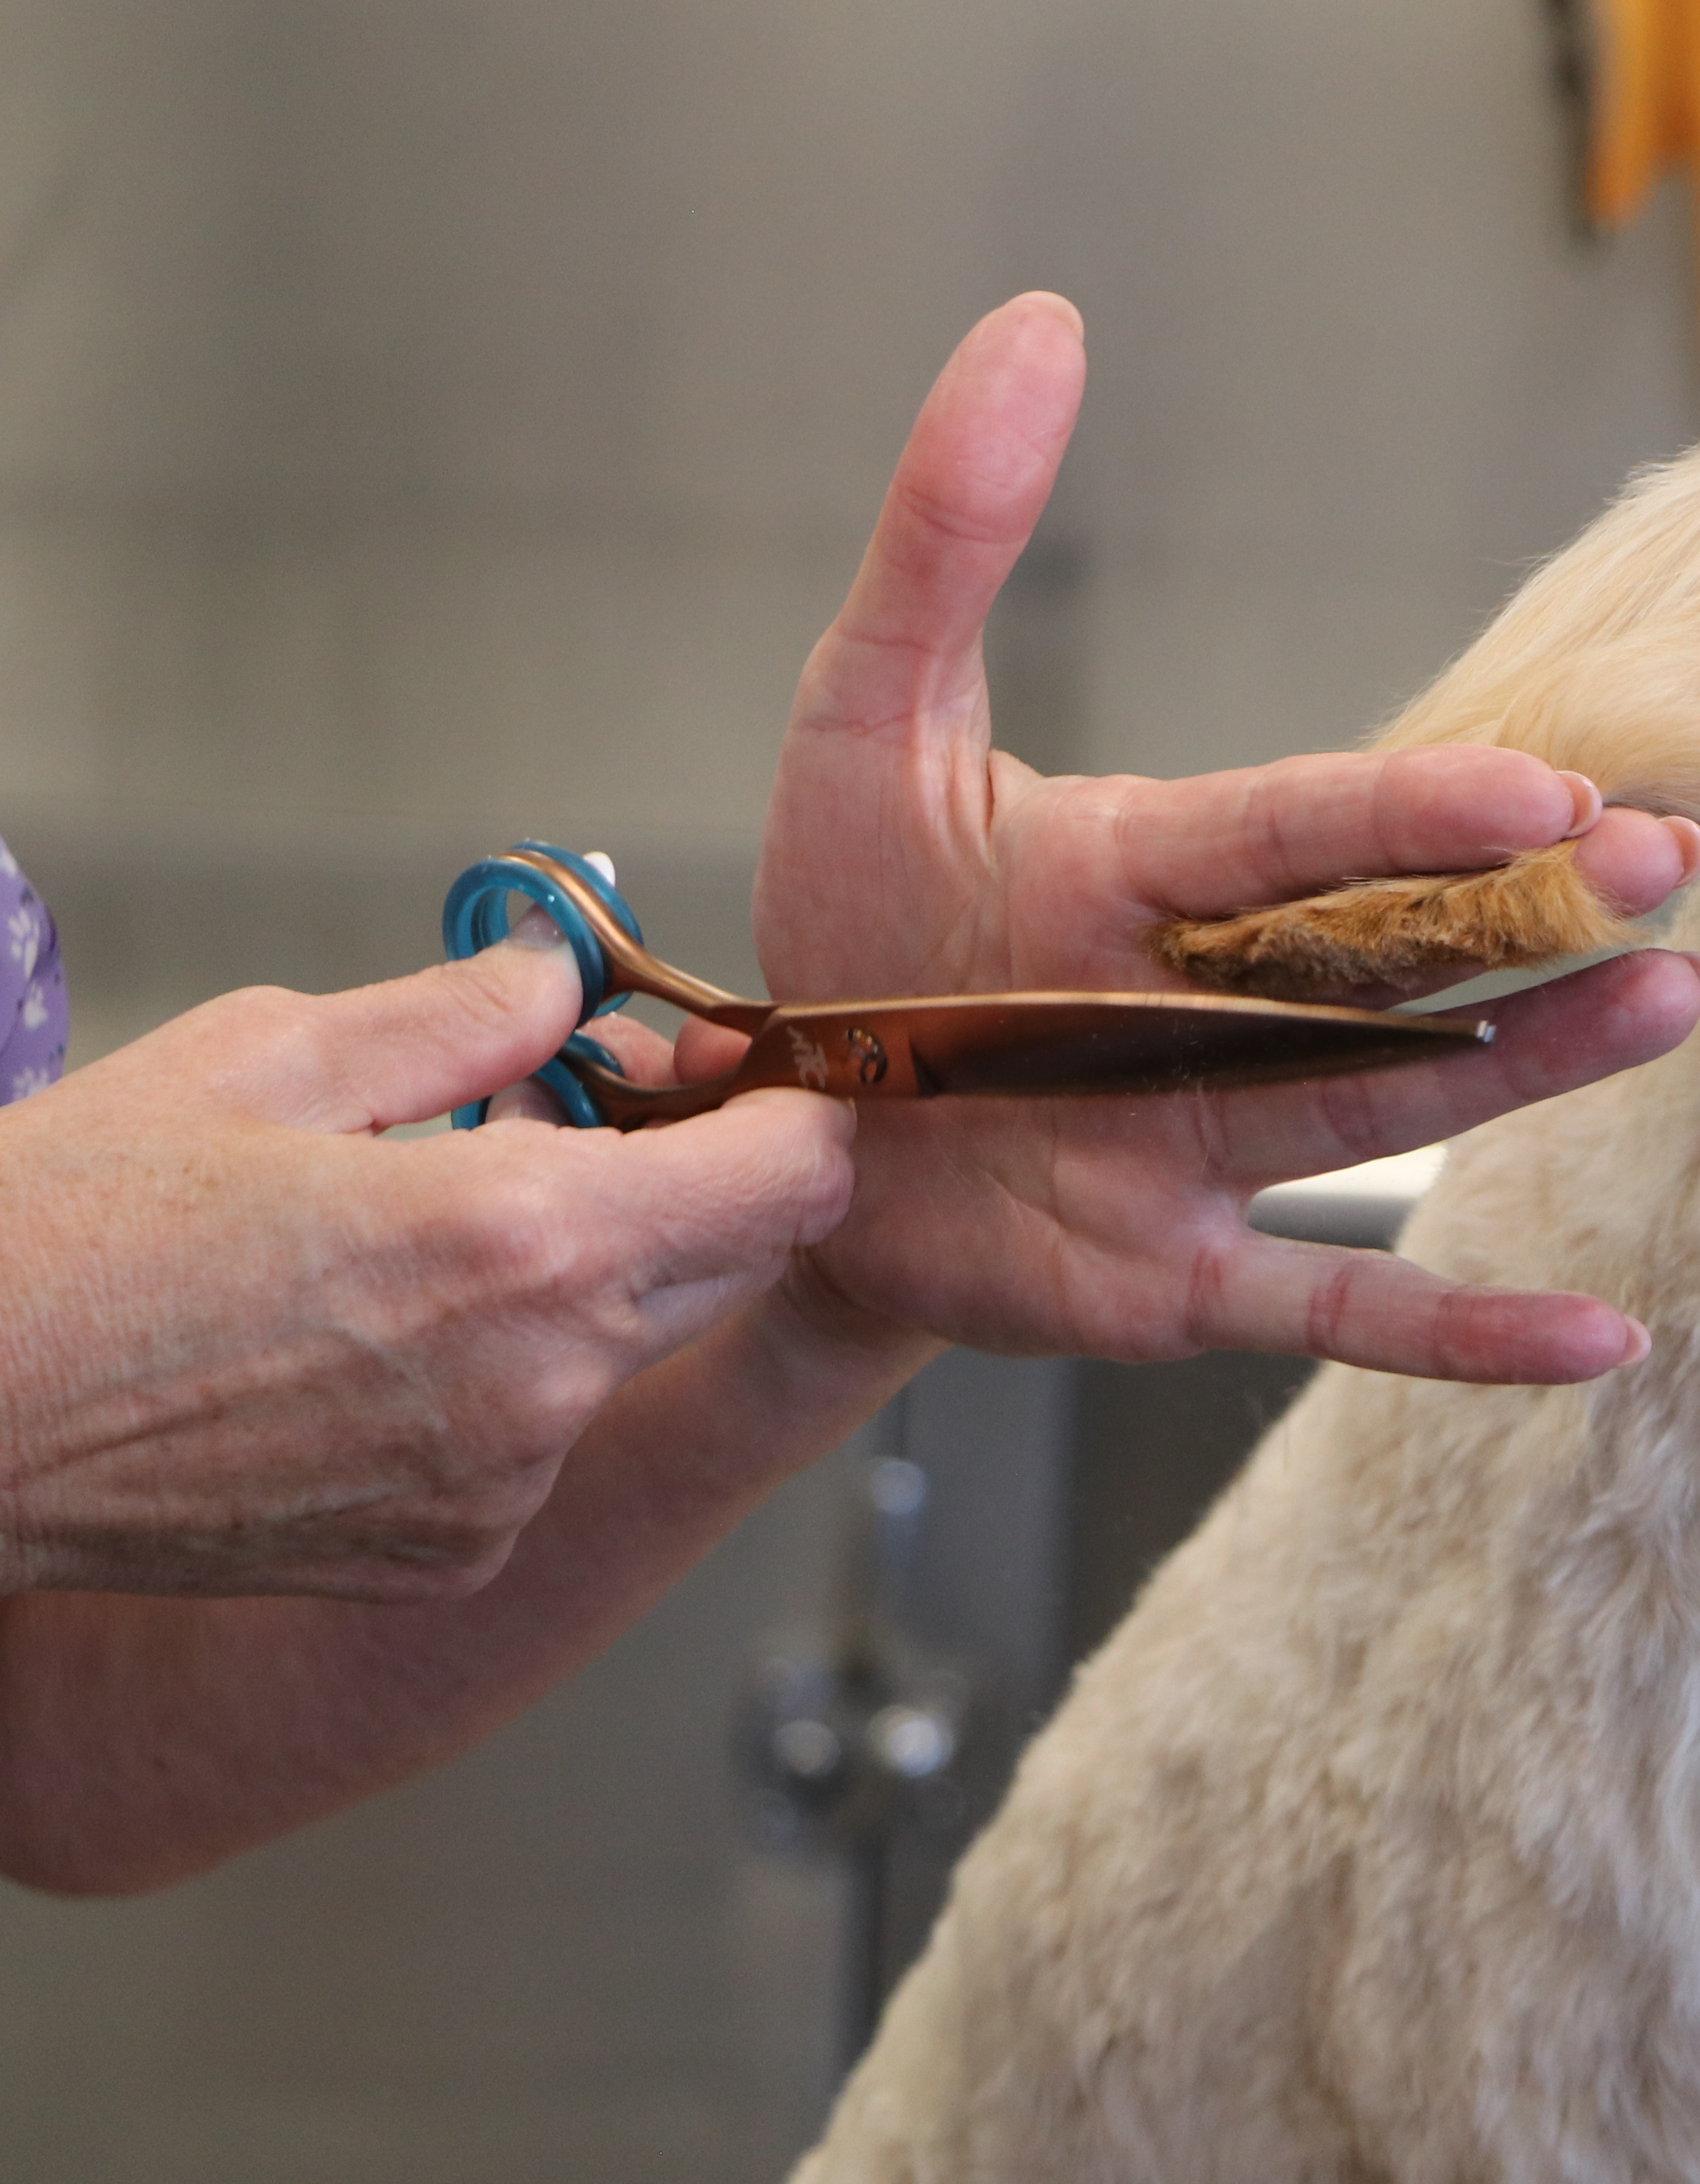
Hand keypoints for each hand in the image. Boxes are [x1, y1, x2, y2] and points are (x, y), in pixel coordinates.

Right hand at [0, 938, 851, 1598]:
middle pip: (738, 1259)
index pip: (797, 1176)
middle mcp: (543, 1381)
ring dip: (586, 1276)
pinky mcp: (450, 1555)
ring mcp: (500, 1486)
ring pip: (633, 1346)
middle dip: (689, 1179)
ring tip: (430, 1220)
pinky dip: (506, 1375)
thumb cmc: (65, 1235)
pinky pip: (543, 1438)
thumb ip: (466, 1013)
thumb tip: (566, 973)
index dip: (784, 1108)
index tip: (718, 1070)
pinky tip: (377, 1331)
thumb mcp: (269, 1057)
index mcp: (523, 1242)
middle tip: (566, 1116)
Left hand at [739, 294, 1699, 1385]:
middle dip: (1534, 914)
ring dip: (1539, 1066)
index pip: (1302, 831)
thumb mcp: (867, 718)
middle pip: (1396, 955)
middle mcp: (1214, 1007)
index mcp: (1156, 871)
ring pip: (1395, 1104)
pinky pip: (1336, 1308)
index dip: (1415, 811)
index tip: (1542, 788)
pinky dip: (1464, 1333)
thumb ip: (951, 532)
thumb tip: (1039, 319)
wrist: (772, 1147)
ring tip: (1674, 1007)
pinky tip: (1601, 1341)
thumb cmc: (850, 925)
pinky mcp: (1177, 1283)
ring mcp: (1208, 1149)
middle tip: (1671, 862)